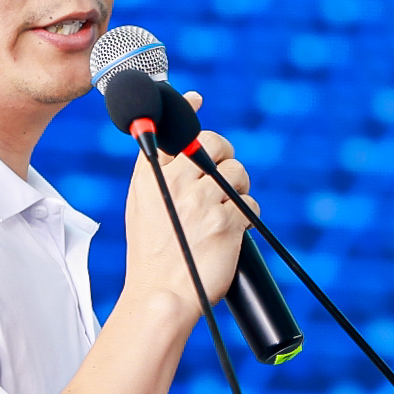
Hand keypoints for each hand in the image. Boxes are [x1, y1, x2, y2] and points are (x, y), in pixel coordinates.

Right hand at [123, 94, 253, 314]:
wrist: (161, 294)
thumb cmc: (152, 252)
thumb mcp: (142, 205)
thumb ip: (157, 167)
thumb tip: (178, 122)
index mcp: (151, 178)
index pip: (173, 131)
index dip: (189, 112)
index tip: (196, 98)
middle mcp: (177, 184)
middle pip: (214, 145)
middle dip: (225, 155)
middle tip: (222, 177)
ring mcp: (203, 203)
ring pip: (237, 174)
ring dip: (239, 189)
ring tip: (224, 211)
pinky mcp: (227, 224)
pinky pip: (251, 206)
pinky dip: (247, 217)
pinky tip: (232, 231)